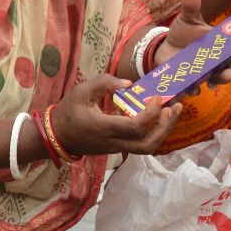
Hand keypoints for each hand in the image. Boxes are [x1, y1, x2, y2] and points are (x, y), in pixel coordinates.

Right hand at [48, 74, 179, 156]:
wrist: (56, 136)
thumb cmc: (67, 112)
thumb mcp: (81, 91)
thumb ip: (104, 83)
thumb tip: (129, 83)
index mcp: (104, 128)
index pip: (136, 127)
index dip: (151, 113)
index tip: (155, 97)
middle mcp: (113, 142)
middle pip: (148, 144)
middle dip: (165, 127)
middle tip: (173, 108)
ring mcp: (116, 147)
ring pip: (147, 148)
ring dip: (163, 131)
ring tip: (171, 113)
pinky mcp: (117, 147)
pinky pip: (141, 144)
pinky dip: (153, 132)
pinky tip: (157, 116)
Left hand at [154, 0, 230, 87]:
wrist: (166, 48)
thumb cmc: (184, 33)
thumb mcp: (188, 19)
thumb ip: (191, 8)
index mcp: (224, 45)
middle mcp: (219, 61)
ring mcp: (206, 72)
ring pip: (220, 78)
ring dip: (225, 77)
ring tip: (228, 73)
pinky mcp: (191, 81)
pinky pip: (197, 87)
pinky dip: (196, 87)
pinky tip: (195, 87)